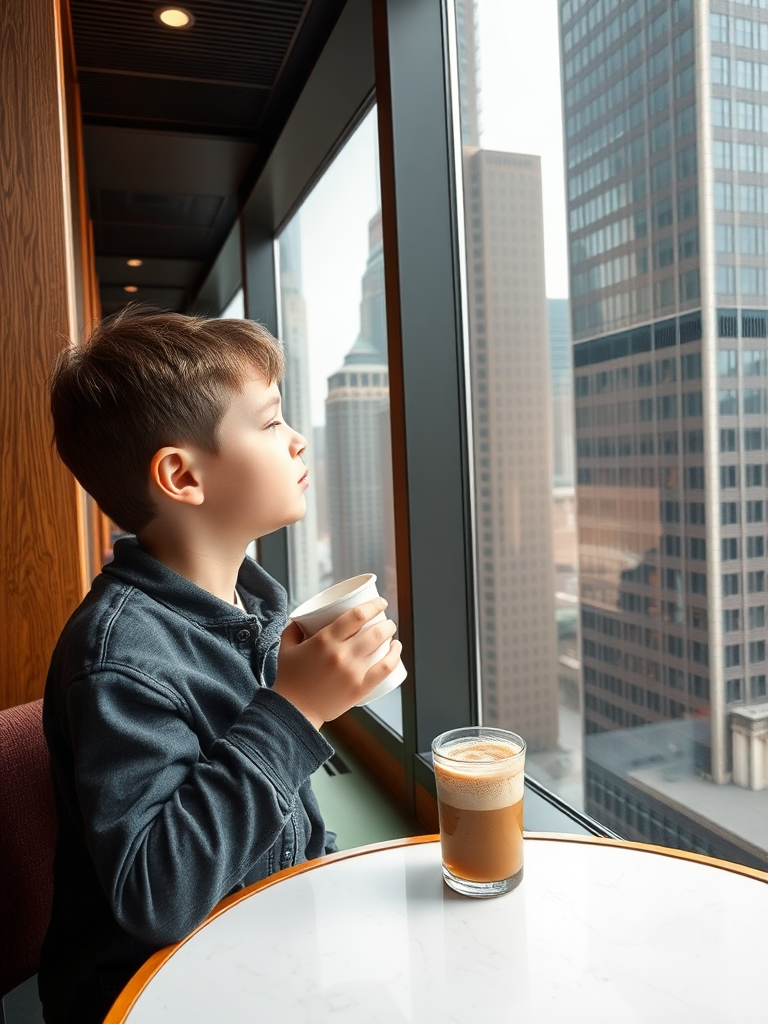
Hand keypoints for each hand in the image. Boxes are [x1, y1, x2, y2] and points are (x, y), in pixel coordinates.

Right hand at [273, 598, 401, 728]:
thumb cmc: (289, 679)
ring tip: (391, 633)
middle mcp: (340, 654)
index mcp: (324, 641)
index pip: (356, 615)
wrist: (293, 712)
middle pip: (374, 630)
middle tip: (386, 621)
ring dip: (391, 635)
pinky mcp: (359, 688)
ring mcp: (352, 672)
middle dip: (385, 622)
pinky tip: (396, 649)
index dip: (373, 605)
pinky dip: (394, 656)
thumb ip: (293, 629)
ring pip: (381, 646)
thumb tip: (303, 618)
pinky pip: (384, 669)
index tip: (379, 603)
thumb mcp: (286, 648)